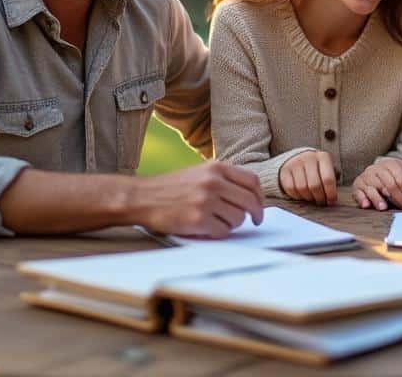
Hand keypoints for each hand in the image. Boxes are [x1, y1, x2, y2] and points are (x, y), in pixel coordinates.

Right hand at [129, 161, 263, 237]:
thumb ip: (223, 179)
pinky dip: (218, 233)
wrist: (142, 197)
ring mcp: (206, 201)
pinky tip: (207, 228)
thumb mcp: (199, 172)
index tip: (258, 206)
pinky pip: (223, 232)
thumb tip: (250, 196)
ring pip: (238, 219)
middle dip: (254, 214)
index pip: (252, 181)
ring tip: (218, 221)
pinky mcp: (198, 219)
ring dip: (232, 224)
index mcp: (216, 167)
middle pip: (250, 201)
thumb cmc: (171, 187)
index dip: (259, 196)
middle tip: (253, 221)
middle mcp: (214, 182)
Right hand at [278, 150, 338, 204]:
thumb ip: (332, 180)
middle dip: (319, 197)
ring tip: (312, 197)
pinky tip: (302, 195)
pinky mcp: (284, 170)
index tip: (331, 201)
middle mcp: (309, 157)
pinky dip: (297, 196)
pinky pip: (291, 188)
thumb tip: (333, 197)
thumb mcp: (327, 169)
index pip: (328, 179)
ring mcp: (295, 163)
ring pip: (302, 188)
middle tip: (321, 202)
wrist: (297, 159)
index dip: (330, 193)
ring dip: (308, 197)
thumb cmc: (317, 169)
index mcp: (323, 157)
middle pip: (315, 185)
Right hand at [352, 159, 401, 209]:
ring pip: (372, 188)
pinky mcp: (357, 186)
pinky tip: (367, 205)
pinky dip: (362, 198)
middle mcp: (376, 168)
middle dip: (399, 198)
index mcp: (391, 163)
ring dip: (378, 198)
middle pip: (388, 184)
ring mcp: (366, 177)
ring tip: (384, 208)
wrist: (391, 177)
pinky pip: (358, 192)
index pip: (401, 178)